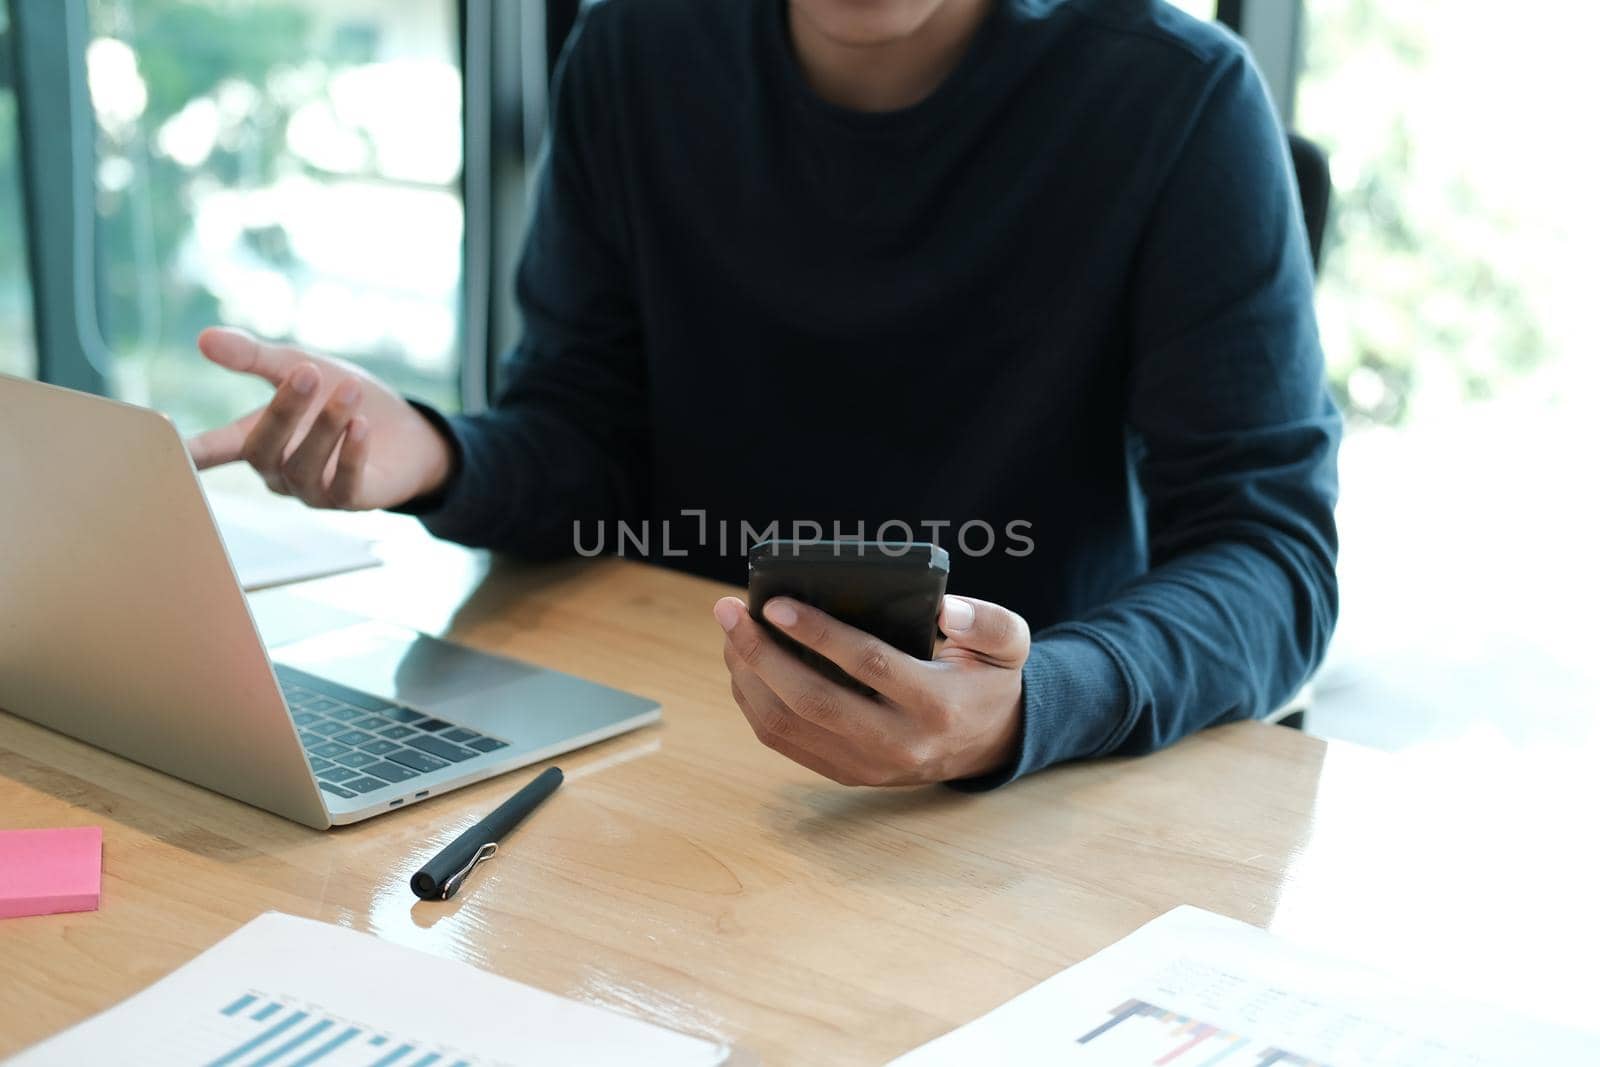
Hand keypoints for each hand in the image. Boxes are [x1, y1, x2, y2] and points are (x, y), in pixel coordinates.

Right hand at [186, 328, 453, 509]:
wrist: (406, 431)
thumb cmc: (343, 398)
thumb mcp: (300, 367)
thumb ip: (255, 357)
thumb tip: (204, 338)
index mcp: (258, 440)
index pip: (216, 448)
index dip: (192, 449)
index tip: (168, 446)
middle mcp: (278, 472)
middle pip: (263, 450)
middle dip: (283, 411)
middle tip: (306, 373)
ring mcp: (311, 490)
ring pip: (303, 466)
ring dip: (326, 426)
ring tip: (349, 388)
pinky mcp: (349, 500)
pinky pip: (343, 484)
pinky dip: (351, 453)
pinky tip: (362, 426)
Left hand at [714, 594, 1029, 785]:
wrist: (988, 743)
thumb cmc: (986, 678)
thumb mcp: (1009, 642)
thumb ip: (988, 621)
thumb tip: (946, 611)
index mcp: (935, 705)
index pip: (867, 665)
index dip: (817, 633)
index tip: (775, 603)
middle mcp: (897, 743)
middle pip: (812, 701)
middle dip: (760, 653)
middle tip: (729, 611)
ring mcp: (866, 765)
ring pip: (787, 725)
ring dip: (747, 677)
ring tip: (730, 632)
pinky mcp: (844, 773)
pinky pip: (784, 741)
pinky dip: (754, 702)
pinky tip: (743, 665)